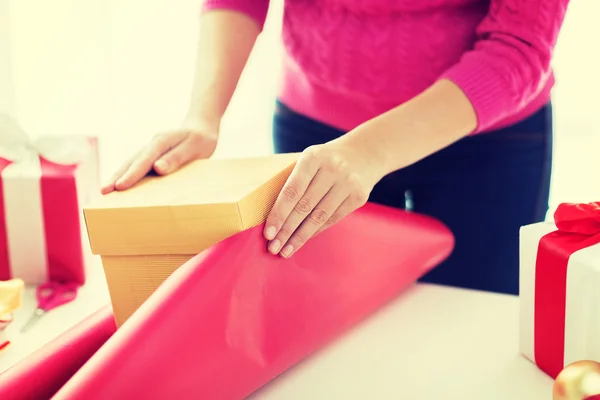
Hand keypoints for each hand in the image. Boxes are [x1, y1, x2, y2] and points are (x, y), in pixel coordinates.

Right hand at [101, 118, 217, 193]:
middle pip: (131, 161)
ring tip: (105, 191)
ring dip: (118, 176)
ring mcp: (150, 150)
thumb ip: (176, 157)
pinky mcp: (151, 156)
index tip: (120, 186)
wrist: (201, 129)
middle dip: (117, 176)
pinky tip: (119, 186)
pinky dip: (126, 175)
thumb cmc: (200, 140)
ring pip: (130, 163)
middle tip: (104, 191)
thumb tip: (157, 168)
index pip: (144, 159)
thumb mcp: (194, 148)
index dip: (132, 174)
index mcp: (162, 141)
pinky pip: (136, 166)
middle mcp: (152, 144)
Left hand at [264, 138, 385, 257]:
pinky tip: (303, 240)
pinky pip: (333, 219)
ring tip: (286, 250)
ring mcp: (348, 183)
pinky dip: (316, 231)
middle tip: (273, 248)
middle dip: (286, 230)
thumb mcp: (310, 159)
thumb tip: (274, 217)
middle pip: (304, 206)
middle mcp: (332, 169)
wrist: (365, 152)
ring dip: (300, 237)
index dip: (279, 214)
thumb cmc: (326, 160)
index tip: (268, 233)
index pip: (292, 191)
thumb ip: (294, 181)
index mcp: (313, 157)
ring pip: (319, 217)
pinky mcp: (358, 196)